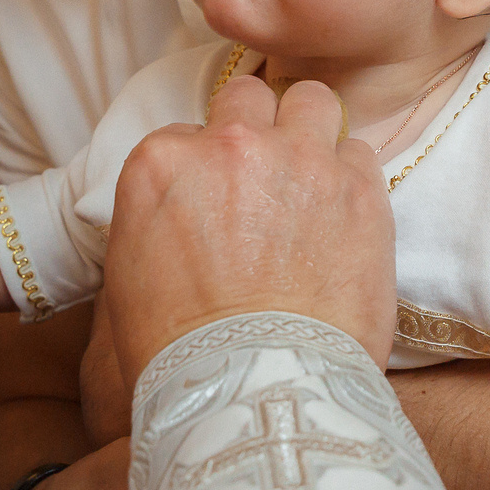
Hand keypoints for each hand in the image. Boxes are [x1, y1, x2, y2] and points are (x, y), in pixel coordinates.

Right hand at [101, 71, 392, 401]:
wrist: (255, 392)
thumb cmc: (184, 355)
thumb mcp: (130, 276)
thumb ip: (157, 218)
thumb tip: (182, 214)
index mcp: (161, 163)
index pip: (189, 134)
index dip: (206, 168)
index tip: (218, 201)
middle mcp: (230, 145)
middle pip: (249, 97)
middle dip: (258, 128)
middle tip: (266, 176)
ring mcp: (300, 160)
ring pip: (314, 101)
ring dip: (312, 133)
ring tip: (313, 181)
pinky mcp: (359, 189)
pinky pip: (360, 154)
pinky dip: (352, 180)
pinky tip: (344, 219)